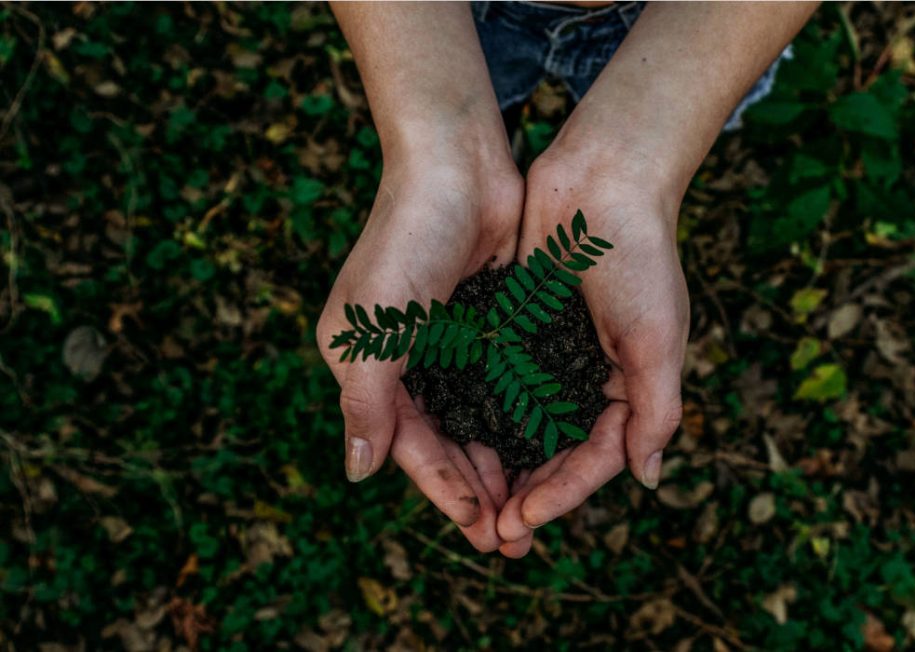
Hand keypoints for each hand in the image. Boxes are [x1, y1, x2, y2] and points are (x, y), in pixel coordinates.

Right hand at [316, 141, 530, 552]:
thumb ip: (365, 402)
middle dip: (477, 490)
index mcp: (369, 366)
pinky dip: (521, 420)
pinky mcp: (489, 325)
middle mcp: (408, 361)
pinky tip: (547, 450)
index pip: (407, 445)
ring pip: (479, 422)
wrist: (456, 165)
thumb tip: (357, 473)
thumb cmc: (405, 241)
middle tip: (513, 538)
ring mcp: (451, 344)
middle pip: (445, 442)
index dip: (442, 488)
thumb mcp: (373, 327)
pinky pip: (505, 386)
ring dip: (503, 465)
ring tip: (533, 508)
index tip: (480, 527)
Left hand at [496, 142, 689, 550]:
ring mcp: (550, 354)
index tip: (524, 519)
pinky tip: (452, 439)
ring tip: (470, 503)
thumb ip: (656, 409)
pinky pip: (495, 381)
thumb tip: (647, 479)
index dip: (562, 494)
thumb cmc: (640, 256)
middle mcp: (587, 377)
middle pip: (554, 452)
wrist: (602, 179)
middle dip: (526, 494)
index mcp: (628, 386)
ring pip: (520, 425)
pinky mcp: (516, 327)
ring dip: (498, 465)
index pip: (595, 458)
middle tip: (492, 533)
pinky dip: (479, 412)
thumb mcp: (658, 338)